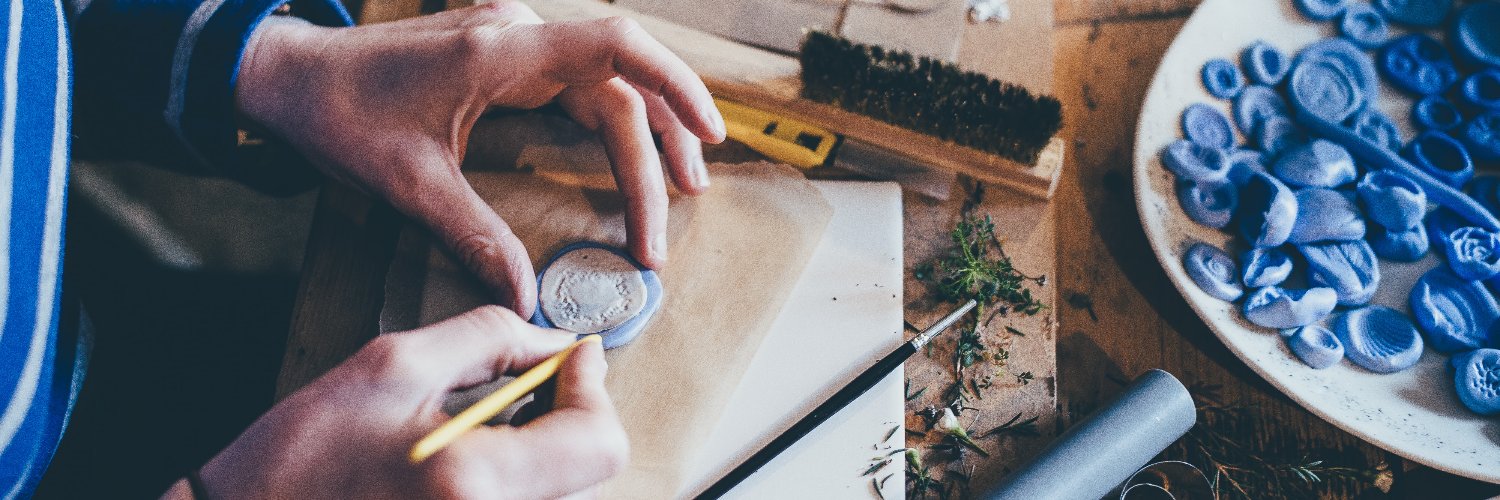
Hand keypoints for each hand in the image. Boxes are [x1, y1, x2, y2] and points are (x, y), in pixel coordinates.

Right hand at [164, 306, 625, 498]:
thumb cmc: (301, 457)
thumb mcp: (391, 367)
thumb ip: (487, 339)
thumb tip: (554, 342)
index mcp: (473, 482)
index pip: (597, 441)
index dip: (592, 389)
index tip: (574, 356)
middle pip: (590, 471)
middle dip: (572, 416)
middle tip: (534, 383)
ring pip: (566, 491)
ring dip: (551, 448)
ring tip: (497, 420)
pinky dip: (524, 475)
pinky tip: (478, 457)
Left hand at [235, 2, 726, 316]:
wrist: (290, 74)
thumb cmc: (340, 115)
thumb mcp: (407, 184)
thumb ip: (474, 236)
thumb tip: (525, 295)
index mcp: (500, 52)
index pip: (614, 46)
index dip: (674, 83)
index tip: (708, 134)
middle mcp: (518, 34)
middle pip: (619, 82)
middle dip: (656, 148)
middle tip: (672, 217)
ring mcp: (514, 37)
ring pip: (606, 79)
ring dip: (646, 131)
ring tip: (678, 187)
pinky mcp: (507, 51)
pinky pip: (579, 78)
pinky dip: (612, 117)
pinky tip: (629, 151)